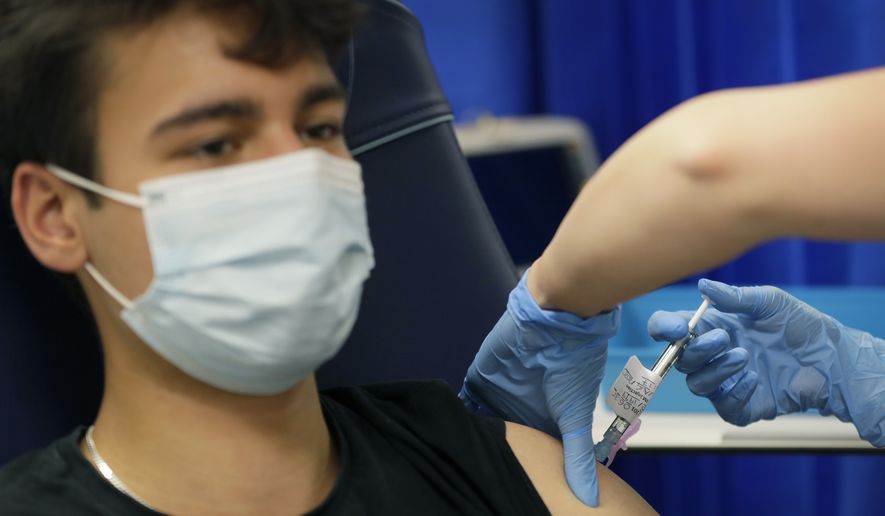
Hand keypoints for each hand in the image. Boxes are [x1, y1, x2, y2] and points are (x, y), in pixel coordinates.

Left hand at [460, 269, 619, 506]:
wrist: (555, 321)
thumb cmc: (573, 366)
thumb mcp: (576, 418)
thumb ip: (577, 458)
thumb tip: (589, 501)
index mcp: (547, 421)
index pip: (534, 452)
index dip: (525, 470)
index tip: (513, 493)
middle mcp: (522, 410)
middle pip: (504, 443)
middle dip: (493, 459)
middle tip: (480, 485)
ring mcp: (499, 396)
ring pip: (481, 427)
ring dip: (472, 441)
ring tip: (460, 467)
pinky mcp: (480, 382)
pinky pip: (464, 404)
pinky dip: (456, 418)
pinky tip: (446, 437)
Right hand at [648, 279, 884, 445]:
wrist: (831, 358)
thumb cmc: (800, 325)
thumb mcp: (769, 302)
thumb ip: (734, 297)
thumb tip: (702, 286)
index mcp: (711, 327)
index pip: (670, 328)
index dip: (663, 328)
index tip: (676, 328)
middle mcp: (712, 355)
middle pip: (680, 359)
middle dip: (696, 349)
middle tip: (724, 338)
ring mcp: (725, 381)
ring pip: (696, 384)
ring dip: (715, 370)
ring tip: (745, 357)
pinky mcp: (741, 405)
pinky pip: (723, 405)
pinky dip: (735, 392)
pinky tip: (756, 378)